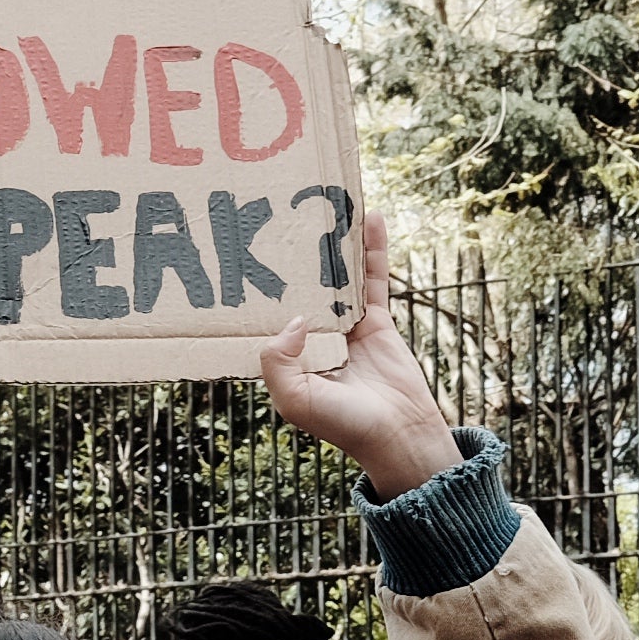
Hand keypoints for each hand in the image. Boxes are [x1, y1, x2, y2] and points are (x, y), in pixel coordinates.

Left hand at [260, 213, 460, 499]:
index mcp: (285, 355)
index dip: (254, 285)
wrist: (398, 435)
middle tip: (279, 211)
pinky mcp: (377, 321)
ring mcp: (344, 326)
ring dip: (334, 243)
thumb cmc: (343, 424)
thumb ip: (278, 362)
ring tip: (328, 204)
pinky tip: (369, 218)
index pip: (266, 311)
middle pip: (299, 286)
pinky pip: (373, 279)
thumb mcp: (294, 399)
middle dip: (290, 254)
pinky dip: (372, 249)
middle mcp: (311, 337)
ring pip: (336, 277)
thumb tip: (294, 319)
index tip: (239, 251)